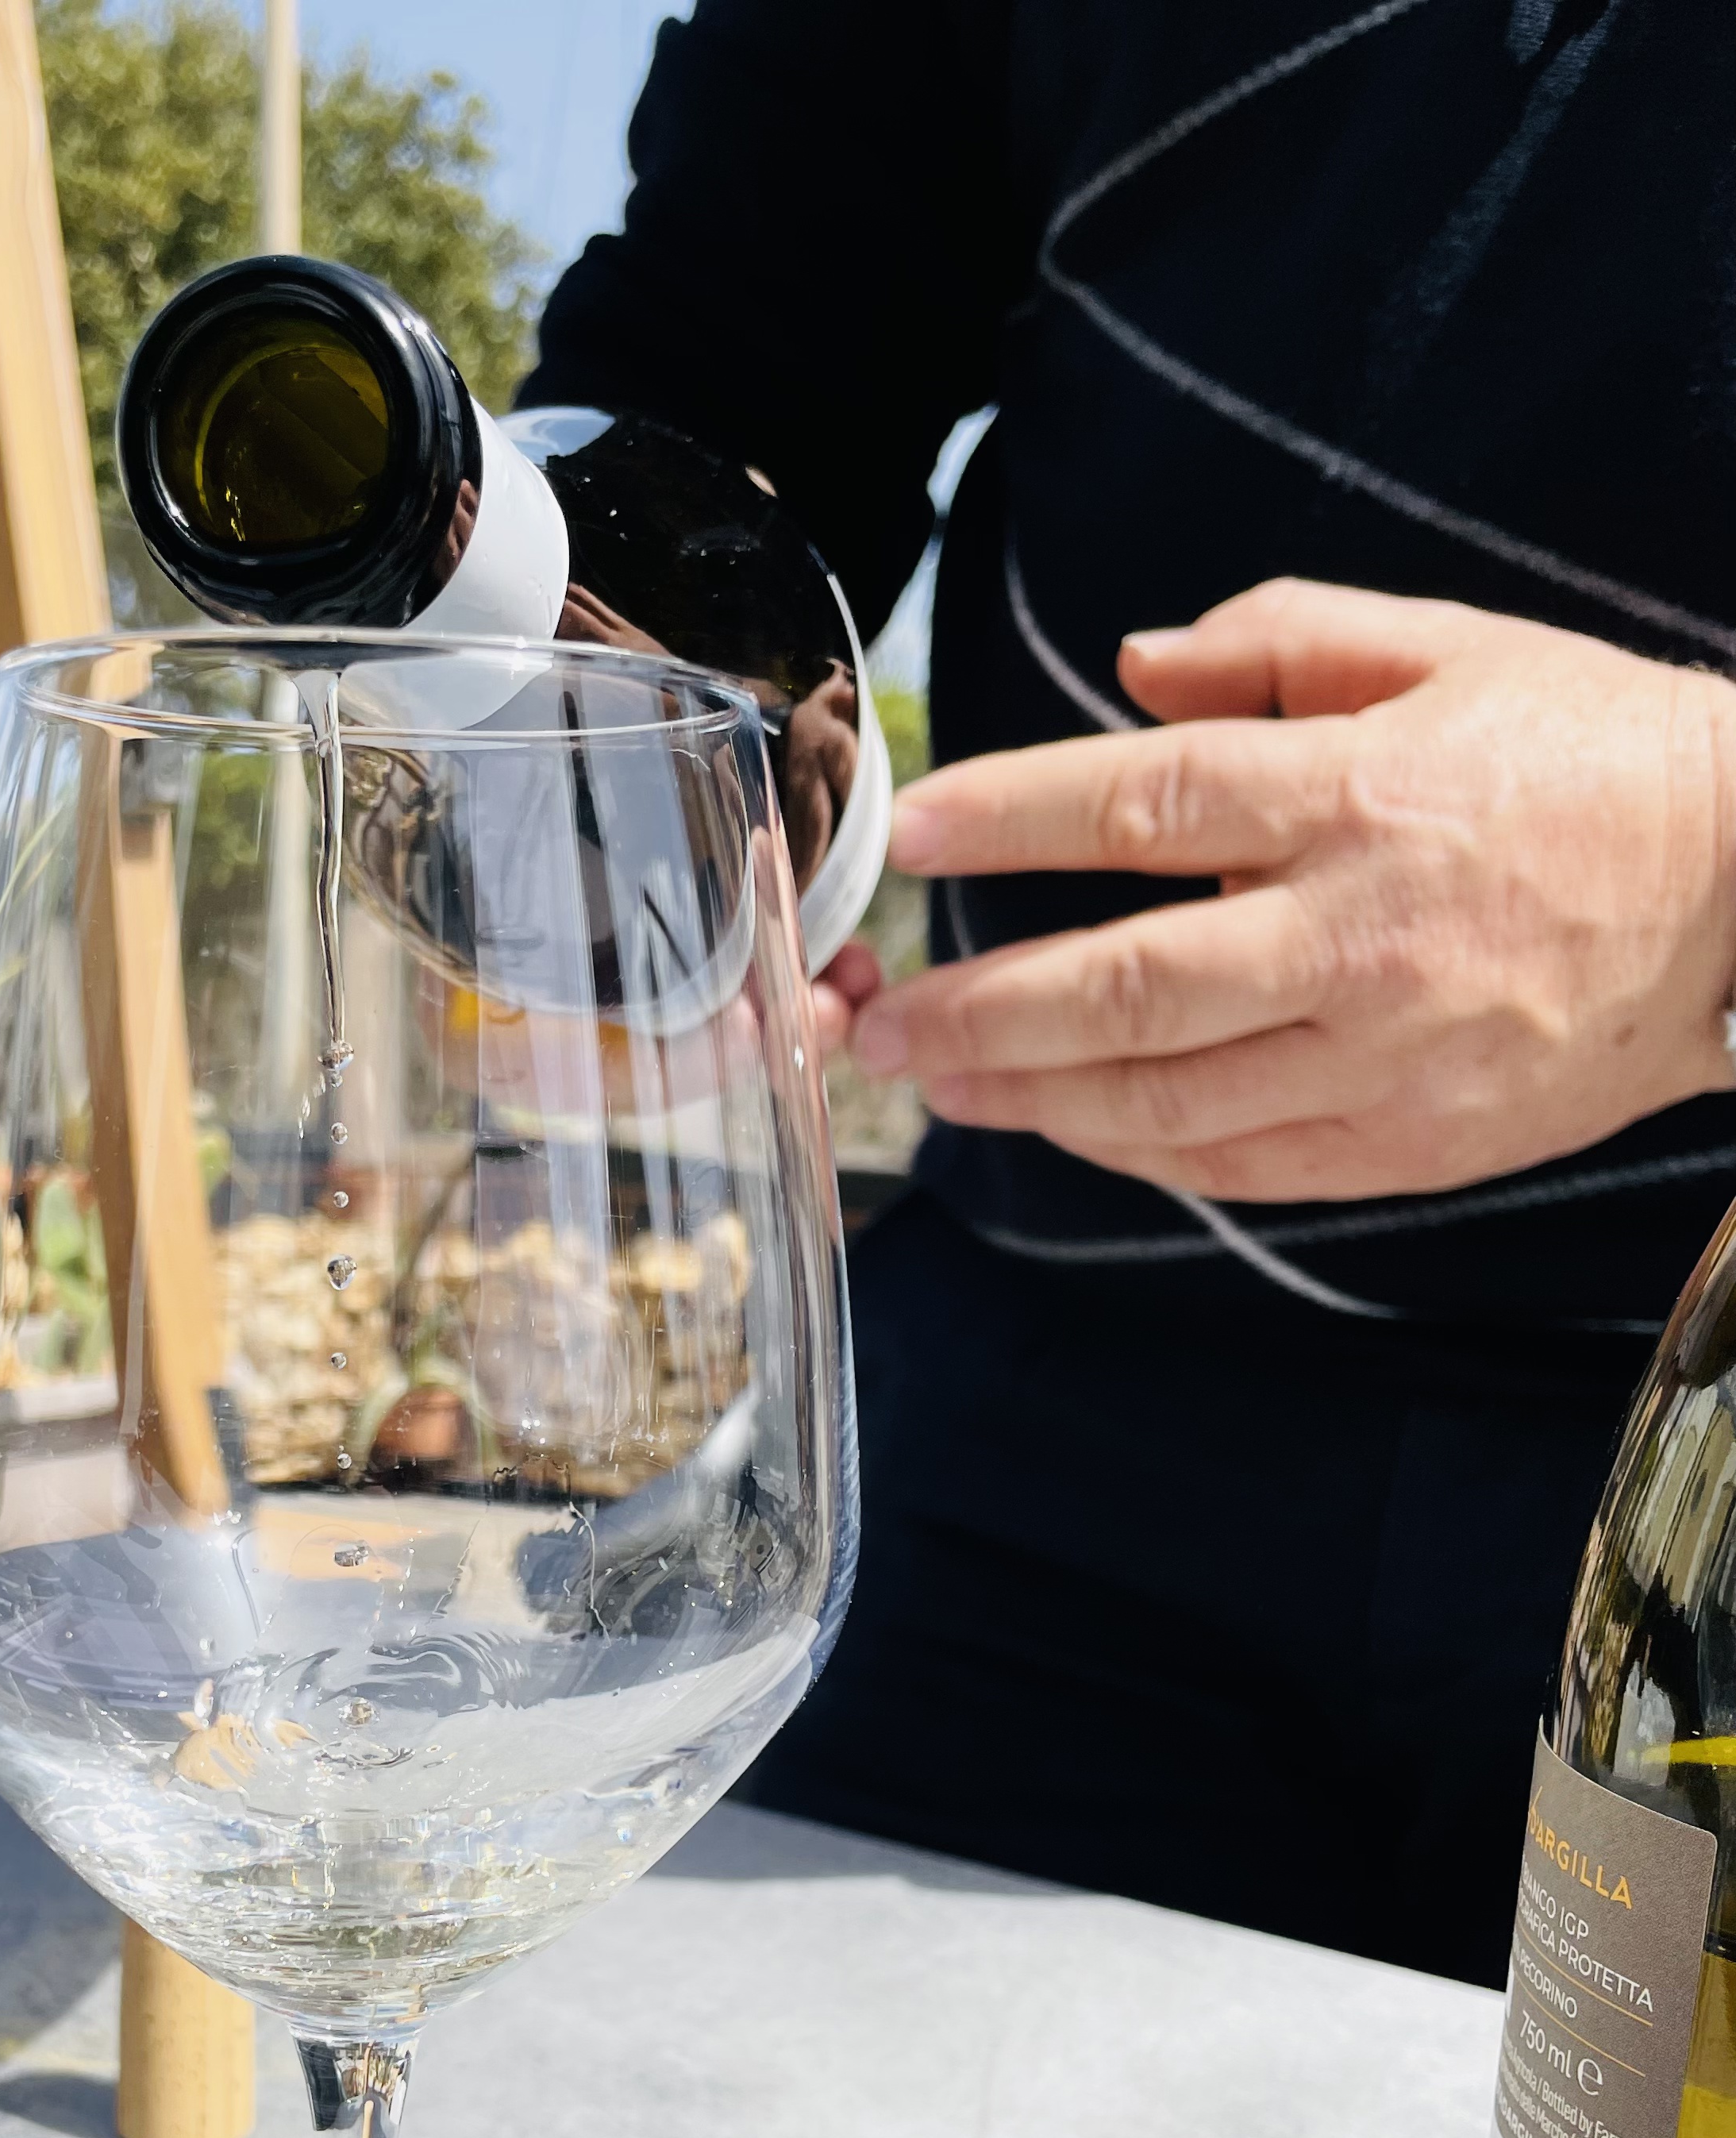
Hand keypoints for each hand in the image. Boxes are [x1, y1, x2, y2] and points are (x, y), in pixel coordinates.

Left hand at [843, 579, 1735, 1200]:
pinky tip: (1068, 1126)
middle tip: (873, 1022)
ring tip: (941, 1082)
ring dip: (1033, 1098)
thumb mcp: (1452, 647)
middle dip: (978, 1009)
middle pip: (1125, 984)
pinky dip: (1139, 1151)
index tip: (913, 830)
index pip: (1144, 803)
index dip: (1010, 818)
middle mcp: (1361, 934)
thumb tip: (1132, 667)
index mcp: (1362, 792)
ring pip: (1168, 1097)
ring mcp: (1387, 1055)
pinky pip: (1242, 1163)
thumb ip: (1281, 644)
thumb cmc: (1594, 759)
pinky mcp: (1413, 1144)